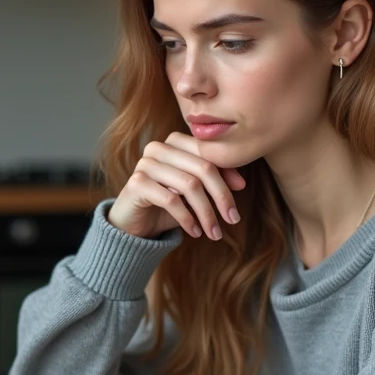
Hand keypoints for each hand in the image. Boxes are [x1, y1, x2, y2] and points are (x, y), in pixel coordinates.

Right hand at [107, 132, 245, 239]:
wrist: (133, 224)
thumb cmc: (166, 205)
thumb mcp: (193, 193)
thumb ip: (213, 181)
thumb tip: (241, 183)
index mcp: (175, 142)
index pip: (209, 153)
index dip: (228, 173)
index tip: (240, 193)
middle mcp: (159, 148)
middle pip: (203, 168)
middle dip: (221, 196)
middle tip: (233, 219)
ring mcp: (146, 163)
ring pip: (189, 185)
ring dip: (206, 213)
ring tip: (214, 232)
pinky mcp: (136, 183)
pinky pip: (171, 200)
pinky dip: (187, 218)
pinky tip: (195, 232)